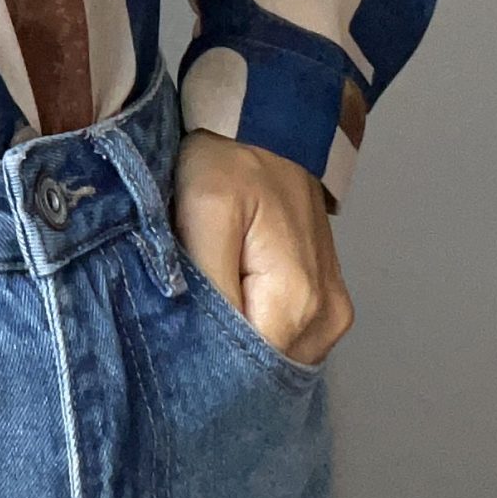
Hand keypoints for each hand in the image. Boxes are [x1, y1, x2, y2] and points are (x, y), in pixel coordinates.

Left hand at [171, 129, 354, 366]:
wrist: (269, 126)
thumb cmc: (232, 161)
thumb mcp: (203, 212)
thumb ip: (205, 284)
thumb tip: (198, 348)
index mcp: (296, 303)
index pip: (247, 371)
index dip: (204, 366)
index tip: (165, 352)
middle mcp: (325, 320)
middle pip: (262, 370)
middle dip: (218, 359)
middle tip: (172, 335)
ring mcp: (330, 315)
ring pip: (271, 359)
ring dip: (234, 344)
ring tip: (196, 312)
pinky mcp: (323, 304)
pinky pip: (283, 338)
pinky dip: (252, 330)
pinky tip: (223, 305)